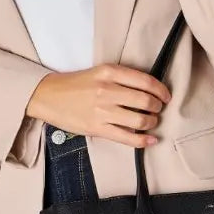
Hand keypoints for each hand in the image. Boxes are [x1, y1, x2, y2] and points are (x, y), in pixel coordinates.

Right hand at [26, 65, 171, 147]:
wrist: (48, 96)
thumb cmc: (75, 85)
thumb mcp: (99, 72)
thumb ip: (122, 78)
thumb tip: (149, 90)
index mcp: (109, 72)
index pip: (145, 81)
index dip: (161, 90)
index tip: (165, 96)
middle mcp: (107, 90)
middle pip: (146, 101)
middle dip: (157, 108)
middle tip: (157, 110)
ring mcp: (102, 111)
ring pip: (140, 120)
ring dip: (151, 123)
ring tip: (151, 122)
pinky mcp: (97, 128)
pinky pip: (127, 137)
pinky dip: (143, 141)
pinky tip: (151, 141)